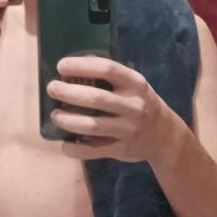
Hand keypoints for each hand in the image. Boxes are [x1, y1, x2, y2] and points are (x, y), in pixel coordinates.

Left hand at [47, 56, 174, 161]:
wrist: (165, 137)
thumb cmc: (141, 103)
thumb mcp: (135, 86)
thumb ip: (111, 77)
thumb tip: (75, 65)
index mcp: (136, 84)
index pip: (108, 69)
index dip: (82, 66)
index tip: (62, 65)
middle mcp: (134, 106)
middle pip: (96, 98)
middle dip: (69, 92)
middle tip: (52, 88)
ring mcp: (128, 130)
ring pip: (92, 126)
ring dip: (67, 120)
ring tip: (55, 115)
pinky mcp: (121, 149)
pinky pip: (92, 151)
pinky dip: (74, 148)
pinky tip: (64, 143)